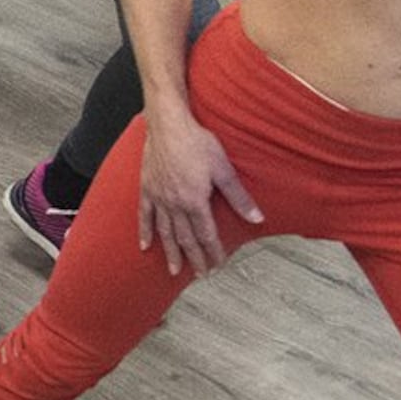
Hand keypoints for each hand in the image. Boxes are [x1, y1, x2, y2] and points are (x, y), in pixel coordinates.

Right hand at [135, 112, 261, 274]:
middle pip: (185, 238)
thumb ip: (239, 197)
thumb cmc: (197, 142)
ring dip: (171, 252)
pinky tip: (145, 246)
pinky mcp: (146, 188)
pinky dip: (144, 231)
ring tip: (174, 270)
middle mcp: (174, 204)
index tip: (218, 264)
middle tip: (201, 275)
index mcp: (195, 201)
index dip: (213, 251)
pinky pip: (144, 215)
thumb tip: (256, 218)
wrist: (168, 124)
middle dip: (194, 258)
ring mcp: (158, 197)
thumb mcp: (224, 169)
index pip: (206, 234)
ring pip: (165, 232)